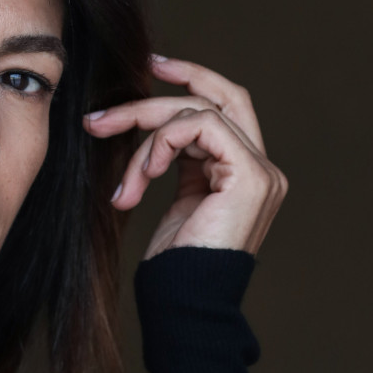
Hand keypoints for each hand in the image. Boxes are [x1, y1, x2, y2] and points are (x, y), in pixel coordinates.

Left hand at [83, 55, 287, 259]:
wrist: (183, 304)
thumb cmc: (171, 267)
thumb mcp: (172, 202)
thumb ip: (174, 163)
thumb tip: (148, 130)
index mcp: (244, 173)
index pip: (224, 107)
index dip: (191, 79)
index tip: (150, 68)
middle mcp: (261, 168)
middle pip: (219, 97)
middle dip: (169, 83)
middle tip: (111, 105)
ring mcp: (260, 172)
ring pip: (198, 111)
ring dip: (145, 135)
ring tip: (123, 185)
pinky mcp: (249, 175)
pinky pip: (198, 127)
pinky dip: (160, 143)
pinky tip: (142, 178)